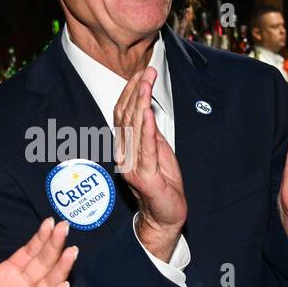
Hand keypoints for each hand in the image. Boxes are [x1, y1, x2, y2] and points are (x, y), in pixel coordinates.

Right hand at [114, 67, 185, 260]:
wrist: (165, 216)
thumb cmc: (162, 185)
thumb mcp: (156, 151)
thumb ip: (150, 131)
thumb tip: (147, 107)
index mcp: (125, 147)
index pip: (123, 114)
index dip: (129, 92)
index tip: (140, 73)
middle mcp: (124, 154)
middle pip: (126, 117)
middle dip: (136, 91)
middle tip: (145, 70)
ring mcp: (132, 166)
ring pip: (134, 129)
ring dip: (140, 102)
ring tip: (146, 83)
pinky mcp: (144, 176)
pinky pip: (145, 149)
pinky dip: (147, 129)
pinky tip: (149, 112)